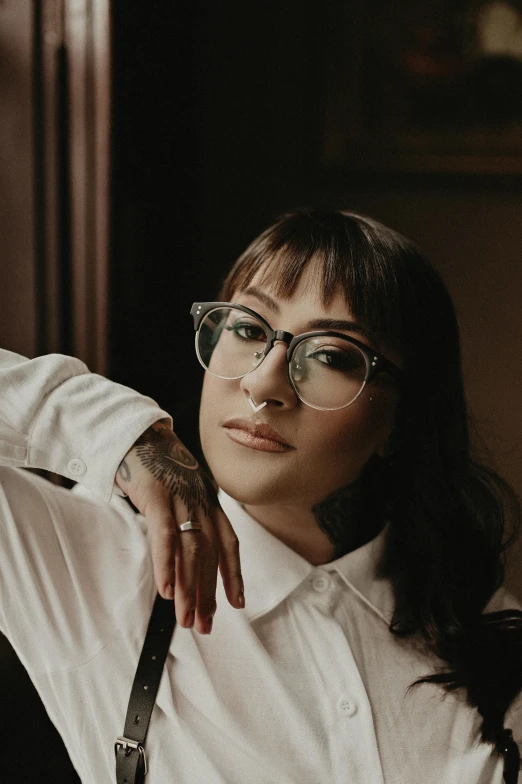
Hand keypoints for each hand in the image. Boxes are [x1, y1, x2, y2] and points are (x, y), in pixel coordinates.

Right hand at [116, 420, 243, 633]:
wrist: (134, 429)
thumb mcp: (178, 489)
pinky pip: (165, 536)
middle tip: (206, 626)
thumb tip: (183, 555)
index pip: (228, 542)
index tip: (237, 603)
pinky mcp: (156, 495)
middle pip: (211, 554)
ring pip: (191, 551)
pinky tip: (167, 591)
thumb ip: (185, 516)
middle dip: (209, 593)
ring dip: (190, 589)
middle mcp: (201, 500)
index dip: (234, 574)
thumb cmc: (154, 463)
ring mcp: (180, 496)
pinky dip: (167, 565)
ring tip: (187, 620)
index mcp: (208, 500)